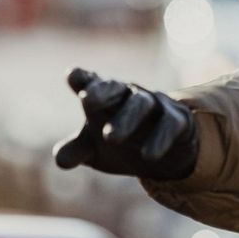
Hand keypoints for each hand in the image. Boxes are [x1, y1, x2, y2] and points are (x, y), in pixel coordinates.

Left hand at [53, 68, 198, 179]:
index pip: (92, 83)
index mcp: (104, 98)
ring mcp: (155, 105)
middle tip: (87, 101)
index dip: (83, 78)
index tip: (74, 76)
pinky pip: (169, 124)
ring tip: (110, 139)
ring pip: (141, 104)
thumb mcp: (94, 150)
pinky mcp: (178, 120)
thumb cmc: (120, 143)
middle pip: (116, 88)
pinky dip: (159, 138)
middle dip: (103, 91)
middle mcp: (128, 95)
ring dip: (126, 118)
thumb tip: (60, 161)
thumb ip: (76, 151)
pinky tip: (148, 156)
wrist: (162, 154)